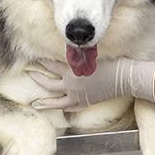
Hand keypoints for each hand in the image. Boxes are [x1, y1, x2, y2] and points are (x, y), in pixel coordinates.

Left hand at [26, 57, 154, 110]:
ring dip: (44, 101)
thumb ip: (80, 52)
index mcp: (72, 71)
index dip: (41, 61)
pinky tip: (58, 108)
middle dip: (37, 78)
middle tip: (29, 74)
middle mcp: (71, 85)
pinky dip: (62, 107)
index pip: (50, 65)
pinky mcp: (85, 102)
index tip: (34, 58)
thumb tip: (72, 45)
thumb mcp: (93, 54)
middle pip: (48, 83)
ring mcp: (77, 96)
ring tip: (35, 102)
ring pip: (55, 101)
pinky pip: (70, 107)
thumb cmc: (112, 63)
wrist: (124, 78)